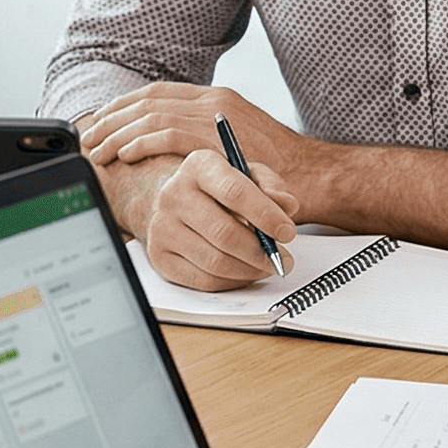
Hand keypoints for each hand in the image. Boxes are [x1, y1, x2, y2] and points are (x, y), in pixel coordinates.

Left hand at [82, 83, 305, 176]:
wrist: (317, 177)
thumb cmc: (280, 171)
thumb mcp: (239, 146)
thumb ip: (209, 140)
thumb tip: (173, 151)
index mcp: (216, 98)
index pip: (158, 93)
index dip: (124, 107)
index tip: (102, 122)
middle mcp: (213, 100)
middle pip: (147, 100)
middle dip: (112, 118)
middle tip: (89, 137)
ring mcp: (215, 116)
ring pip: (150, 115)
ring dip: (118, 132)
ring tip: (98, 150)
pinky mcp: (217, 138)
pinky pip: (166, 134)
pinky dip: (140, 143)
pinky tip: (124, 156)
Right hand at [101, 149, 300, 290]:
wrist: (179, 201)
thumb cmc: (222, 189)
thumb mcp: (249, 175)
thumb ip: (271, 187)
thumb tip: (287, 207)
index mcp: (199, 165)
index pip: (234, 191)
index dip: (265, 215)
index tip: (288, 232)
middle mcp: (173, 194)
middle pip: (224, 232)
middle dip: (261, 251)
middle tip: (284, 260)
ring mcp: (162, 227)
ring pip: (215, 261)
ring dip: (250, 270)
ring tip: (268, 266)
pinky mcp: (160, 256)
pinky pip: (203, 280)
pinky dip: (232, 282)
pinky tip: (245, 272)